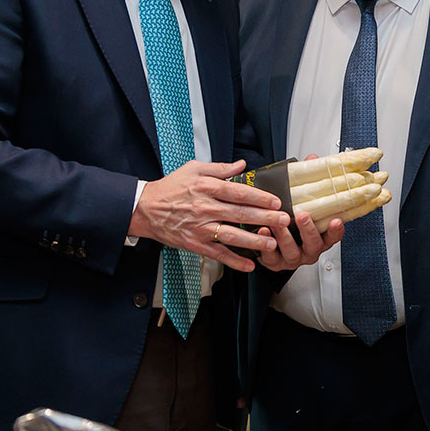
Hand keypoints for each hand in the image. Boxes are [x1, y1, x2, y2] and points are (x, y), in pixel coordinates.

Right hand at [130, 160, 288, 271]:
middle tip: (284, 220)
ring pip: (232, 235)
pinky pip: (218, 253)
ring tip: (272, 243)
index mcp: (206, 187)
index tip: (275, 201)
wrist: (145, 209)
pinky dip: (234, 261)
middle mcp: (205, 208)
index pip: (237, 192)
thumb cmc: (170, 188)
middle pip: (240, 213)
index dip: (258, 197)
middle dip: (265, 218)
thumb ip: (220, 168)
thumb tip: (242, 165)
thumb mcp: (193, 169)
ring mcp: (200, 228)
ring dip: (254, 241)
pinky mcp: (195, 244)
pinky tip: (250, 265)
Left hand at [257, 209, 345, 271]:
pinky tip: (263, 230)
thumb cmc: (291, 228)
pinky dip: (267, 243)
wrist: (271, 247)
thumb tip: (311, 176)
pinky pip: (271, 256)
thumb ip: (308, 205)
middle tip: (302, 216)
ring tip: (277, 223)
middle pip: (314, 244)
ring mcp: (293, 259)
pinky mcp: (276, 263)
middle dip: (308, 230)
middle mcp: (309, 251)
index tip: (336, 220)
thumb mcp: (303, 217)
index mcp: (320, 240)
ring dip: (284, 236)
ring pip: (292, 251)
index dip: (336, 230)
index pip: (333, 236)